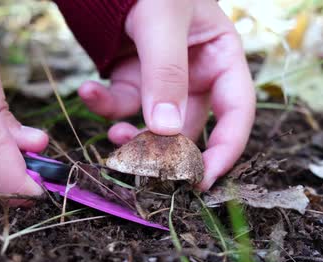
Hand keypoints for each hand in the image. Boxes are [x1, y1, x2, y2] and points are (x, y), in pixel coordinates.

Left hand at [78, 0, 254, 190]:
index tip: (203, 179)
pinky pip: (122, 103)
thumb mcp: (163, 21)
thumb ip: (166, 74)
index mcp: (221, 57)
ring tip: (112, 135)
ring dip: (132, 135)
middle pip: (190, 127)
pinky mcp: (133, 78)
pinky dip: (104, 105)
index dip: (224, 149)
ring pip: (153, 124)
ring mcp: (163, 79)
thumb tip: (166, 132)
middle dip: (166, 149)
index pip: (236, 113)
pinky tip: (87, 90)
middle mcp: (196, 73)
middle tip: (145, 167)